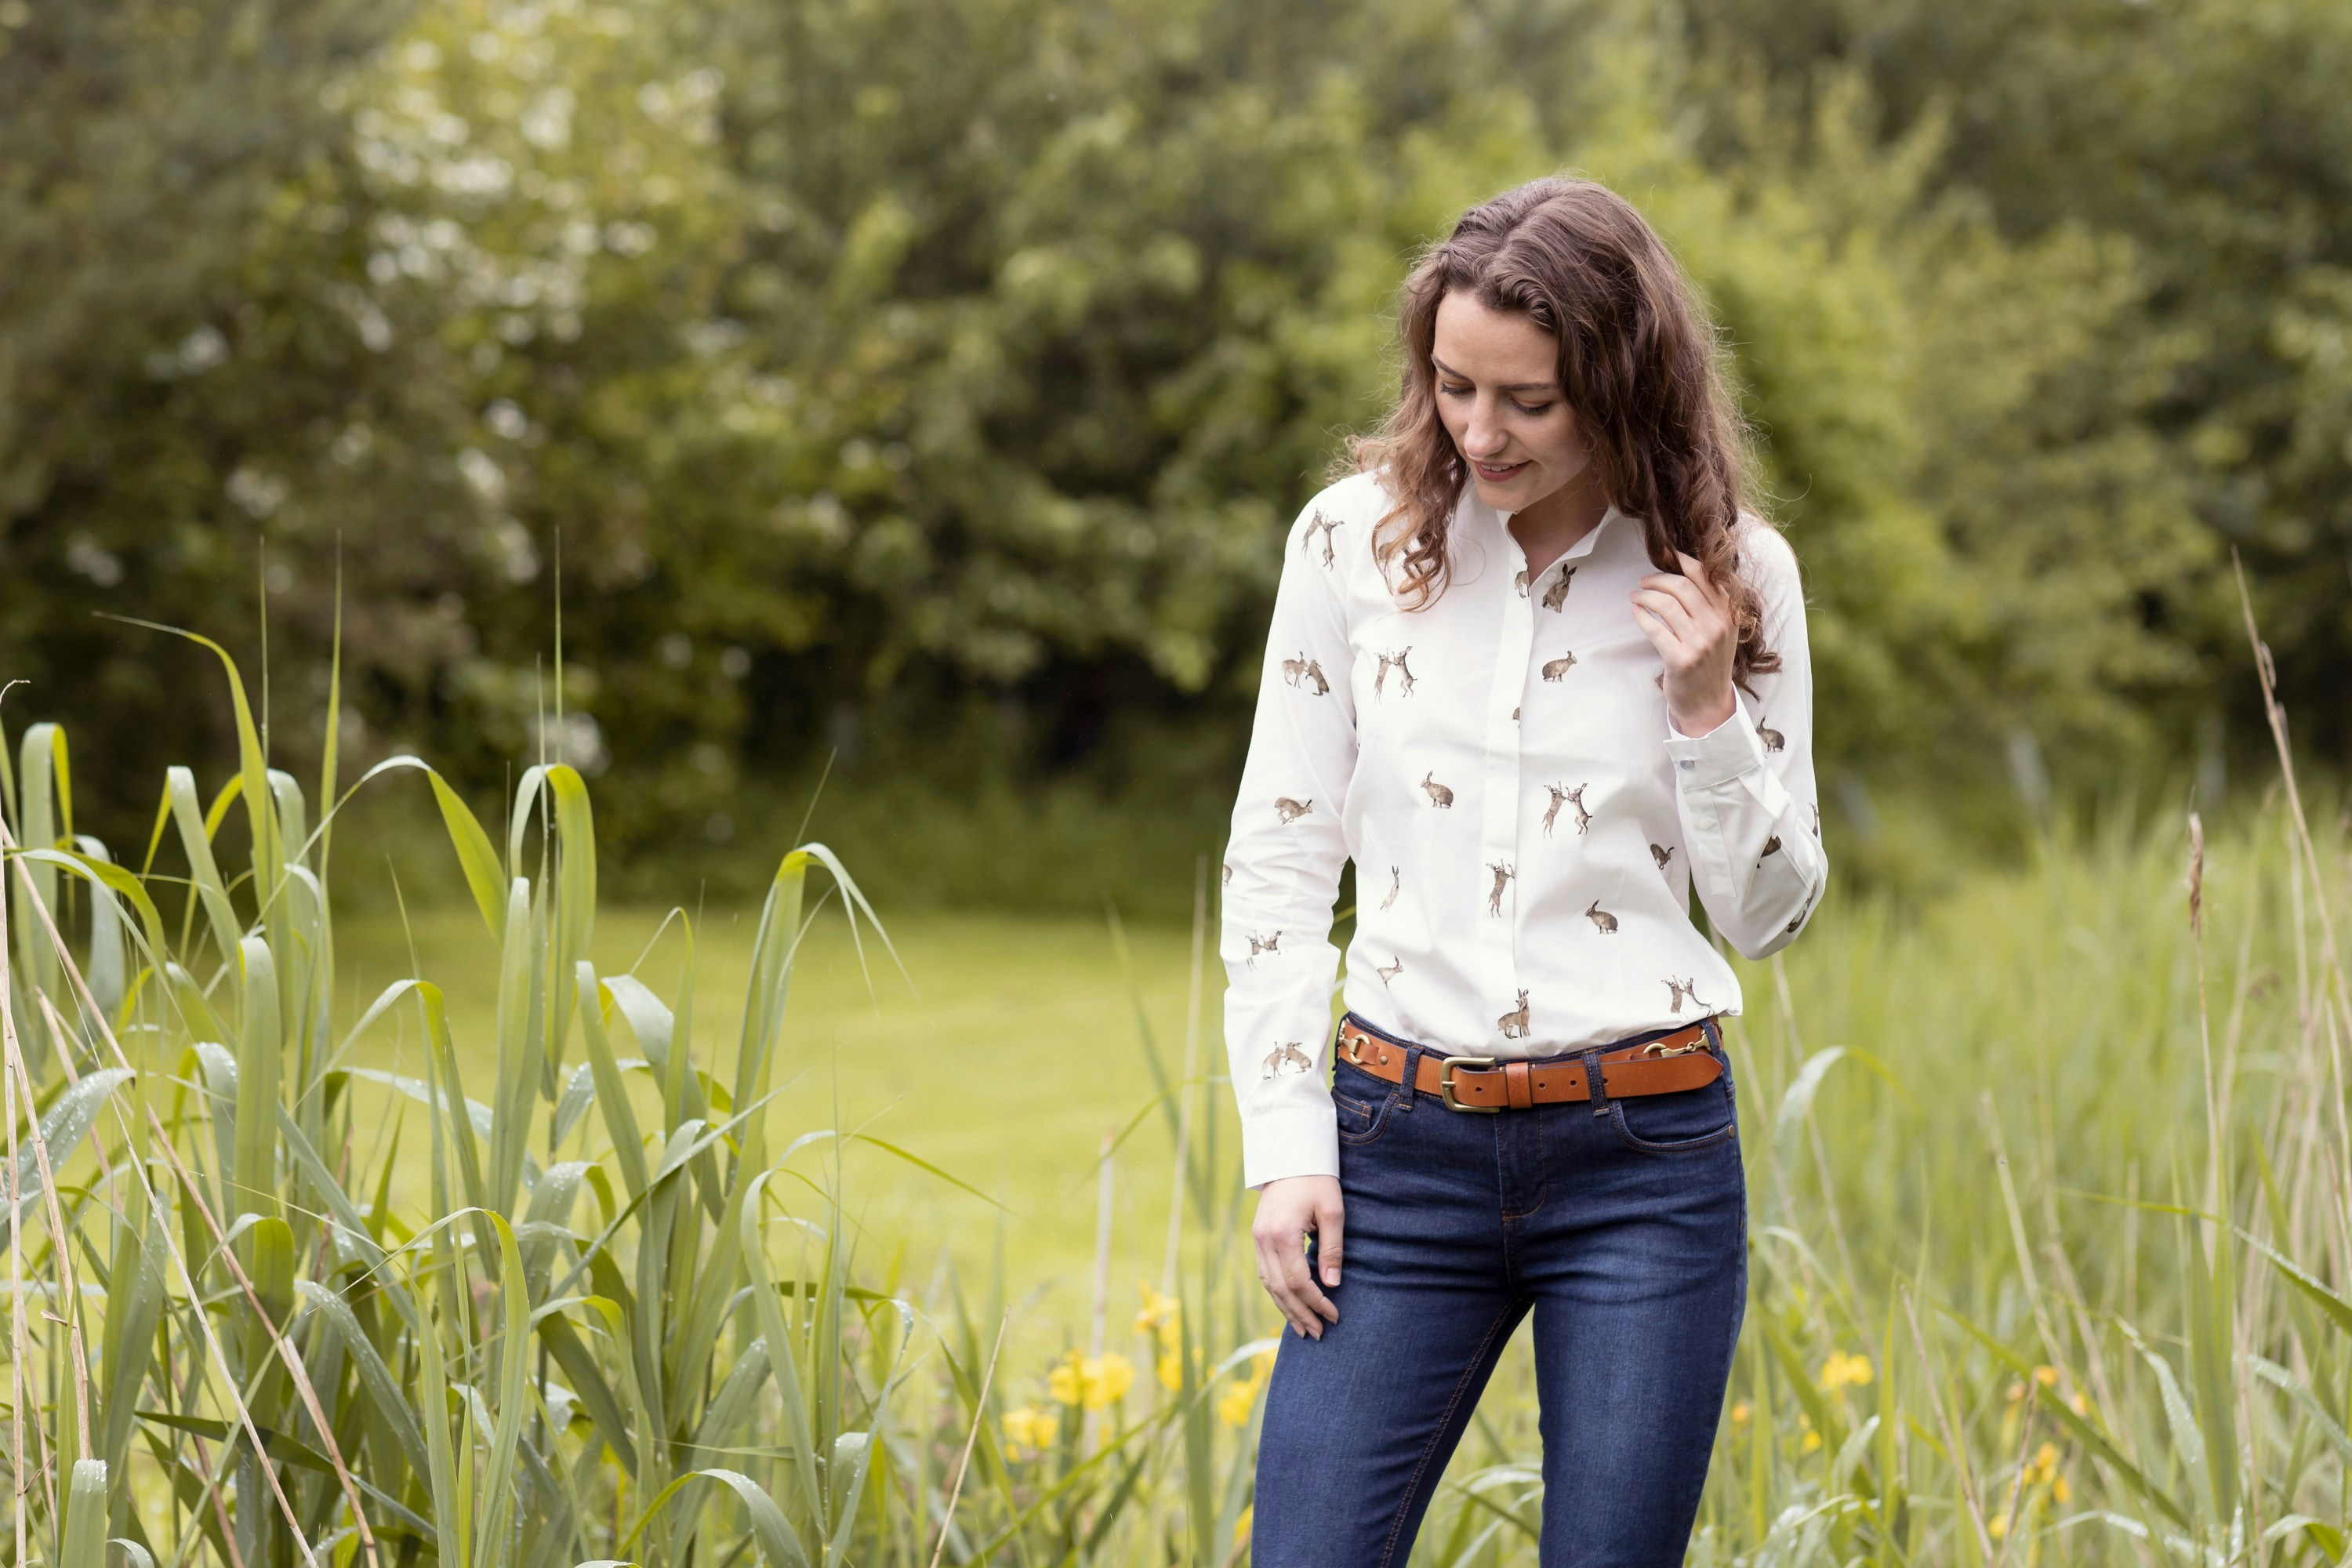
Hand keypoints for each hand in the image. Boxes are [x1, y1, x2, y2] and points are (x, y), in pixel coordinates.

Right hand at [1251, 1175, 1343, 1337]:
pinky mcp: (1258, 1237)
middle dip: (1301, 1313)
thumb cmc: (1316, 1180)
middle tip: (1319, 1333)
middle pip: (1280, 1289)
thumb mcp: (1332, 1211)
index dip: (1316, 1302)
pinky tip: (1289, 1305)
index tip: (1334, 1315)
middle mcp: (1264, 1240)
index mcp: (1282, 1233)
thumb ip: (1332, 1249)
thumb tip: (1333, 1284)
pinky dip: (1277, 1293)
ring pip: (1269, 1285)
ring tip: (1304, 1329)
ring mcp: (1257, 1239)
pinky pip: (1264, 1273)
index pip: (1298, 1280)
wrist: (1290, 1155)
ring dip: (1286, 1309)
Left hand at [1631, 549, 1737, 735]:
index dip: (1681, 560)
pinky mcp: (1681, 659)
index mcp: (1729, 614)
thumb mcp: (1721, 630)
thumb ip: (1710, 603)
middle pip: (1682, 586)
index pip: (1705, 575)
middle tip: (1644, 581)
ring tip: (1636, 597)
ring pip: (1667, 604)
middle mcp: (1717, 626)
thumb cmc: (1709, 663)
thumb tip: (1683, 570)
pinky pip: (1655, 629)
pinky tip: (1635, 612)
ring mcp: (1700, 643)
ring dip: (1646, 596)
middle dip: (1657, 578)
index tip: (1665, 554)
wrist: (1708, 704)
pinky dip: (1641, 616)